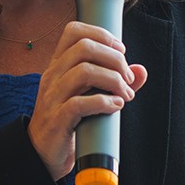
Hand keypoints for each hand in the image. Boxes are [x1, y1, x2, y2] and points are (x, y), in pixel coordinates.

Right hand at [26, 21, 147, 179]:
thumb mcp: (90, 96)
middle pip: (84, 47)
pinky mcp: (57, 120)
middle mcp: (53, 76)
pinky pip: (79, 103)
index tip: (121, 51)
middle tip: (128, 79)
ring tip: (125, 94)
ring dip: (113, 80)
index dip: (102, 35)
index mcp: (58, 65)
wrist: (43, 153)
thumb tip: (141, 71)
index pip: (73, 31)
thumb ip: (115, 82)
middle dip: (114, 59)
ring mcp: (53, 97)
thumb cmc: (69, 122)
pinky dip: (104, 102)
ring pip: (83, 71)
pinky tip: (115, 106)